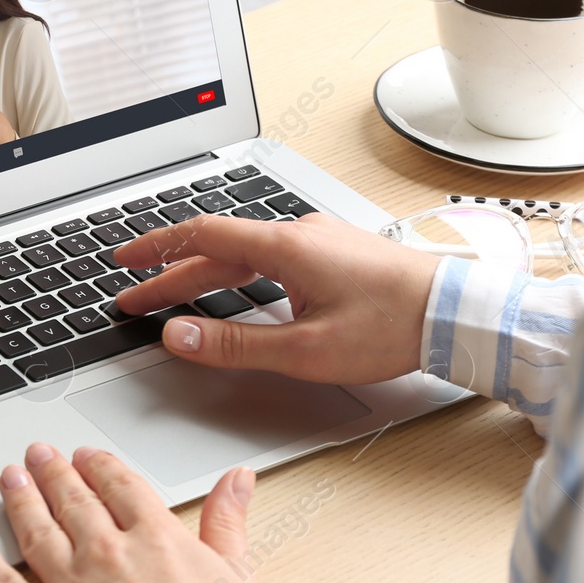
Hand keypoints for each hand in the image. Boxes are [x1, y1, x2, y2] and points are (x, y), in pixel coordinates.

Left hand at [0, 443, 262, 582]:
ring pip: (34, 529)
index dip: (98, 466)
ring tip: (9, 476)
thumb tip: (237, 479)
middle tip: (37, 454)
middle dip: (52, 472)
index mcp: (154, 537)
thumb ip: (228, 521)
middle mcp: (106, 553)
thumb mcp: (238, 577)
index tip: (85, 457)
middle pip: (71, 500)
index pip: (117, 485)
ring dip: (18, 497)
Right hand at [112, 212, 438, 384]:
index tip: (124, 260)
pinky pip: (271, 259)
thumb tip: (178, 335)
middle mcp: (298, 233)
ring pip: (244, 256)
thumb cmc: (394, 327)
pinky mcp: (334, 254)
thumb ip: (234, 343)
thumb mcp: (305, 349)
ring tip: (175, 301)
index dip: (156, 248)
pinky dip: (239, 277)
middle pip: (217, 251)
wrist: (459, 315)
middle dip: (171, 276)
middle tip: (135, 298)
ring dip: (205, 278)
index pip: (200, 236)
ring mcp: (318, 241)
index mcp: (284, 246)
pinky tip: (238, 296)